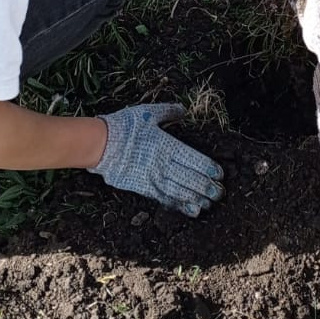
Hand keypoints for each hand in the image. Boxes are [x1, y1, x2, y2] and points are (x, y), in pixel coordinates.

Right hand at [90, 104, 223, 216]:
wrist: (99, 144)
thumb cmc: (123, 126)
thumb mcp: (147, 113)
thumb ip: (168, 111)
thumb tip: (183, 109)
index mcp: (166, 145)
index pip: (194, 159)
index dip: (209, 168)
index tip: (220, 174)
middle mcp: (162, 164)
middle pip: (190, 178)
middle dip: (207, 187)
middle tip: (219, 193)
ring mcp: (153, 178)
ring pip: (180, 191)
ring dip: (196, 198)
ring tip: (209, 203)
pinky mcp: (143, 187)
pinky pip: (165, 198)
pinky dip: (179, 205)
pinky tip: (191, 210)